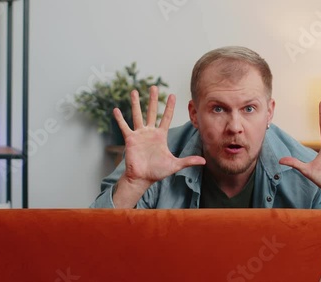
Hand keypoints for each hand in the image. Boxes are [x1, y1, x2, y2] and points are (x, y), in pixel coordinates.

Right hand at [113, 86, 205, 206]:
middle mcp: (150, 132)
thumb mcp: (175, 165)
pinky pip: (124, 127)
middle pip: (152, 112)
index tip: (172, 95)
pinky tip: (115, 109)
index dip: (169, 106)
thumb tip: (204, 161)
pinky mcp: (130, 139)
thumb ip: (188, 160)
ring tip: (134, 91)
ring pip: (137, 115)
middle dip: (153, 99)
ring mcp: (139, 134)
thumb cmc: (157, 172)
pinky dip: (120, 119)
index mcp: (161, 136)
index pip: (166, 117)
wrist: (142, 178)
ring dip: (135, 103)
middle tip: (153, 86)